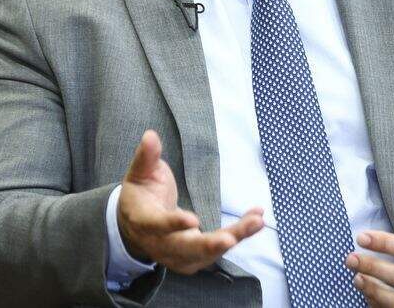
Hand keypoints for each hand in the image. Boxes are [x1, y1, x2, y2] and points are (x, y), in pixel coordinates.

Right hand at [117, 130, 263, 273]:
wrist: (137, 226)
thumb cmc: (141, 194)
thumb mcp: (140, 173)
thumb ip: (146, 157)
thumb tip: (150, 136)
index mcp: (144, 221)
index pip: (157, 225)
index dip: (174, 224)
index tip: (193, 219)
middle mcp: (161, 244)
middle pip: (185, 248)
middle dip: (209, 245)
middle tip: (230, 239)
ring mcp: (178, 255)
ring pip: (207, 251)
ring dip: (234, 237)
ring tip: (256, 222)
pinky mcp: (195, 257)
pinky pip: (218, 249)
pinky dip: (239, 235)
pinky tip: (256, 221)